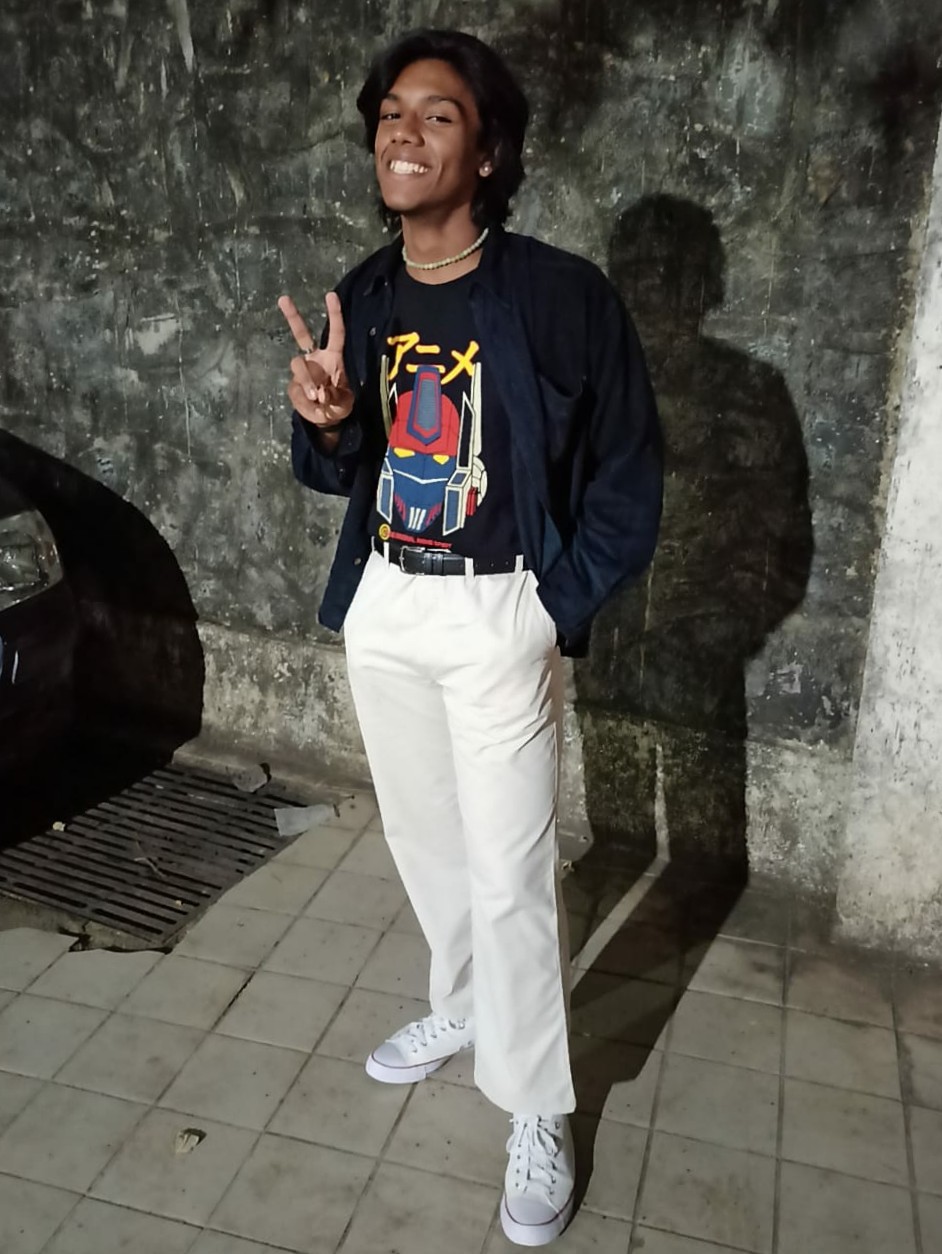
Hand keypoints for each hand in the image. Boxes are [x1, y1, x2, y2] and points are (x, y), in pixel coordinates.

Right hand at [278, 292, 353, 428]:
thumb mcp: (344, 403)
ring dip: (306, 380)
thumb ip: (334, 397)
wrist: (326, 419)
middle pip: (302, 335)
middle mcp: (316, 359)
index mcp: (334, 357)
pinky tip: (312, 406)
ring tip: (315, 397)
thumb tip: (319, 393)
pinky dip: (305, 401)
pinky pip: (296, 389)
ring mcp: (303, 371)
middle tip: (283, 298)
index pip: (336, 333)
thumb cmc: (339, 405)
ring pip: (297, 364)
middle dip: (292, 316)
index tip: (331, 295)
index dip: (334, 315)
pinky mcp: (293, 386)